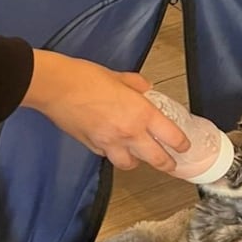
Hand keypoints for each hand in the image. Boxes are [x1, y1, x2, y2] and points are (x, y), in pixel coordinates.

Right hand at [20, 49, 189, 171]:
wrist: (57, 87)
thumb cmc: (86, 78)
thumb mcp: (118, 77)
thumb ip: (136, 85)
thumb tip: (145, 89)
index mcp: (140, 113)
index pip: (170, 136)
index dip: (181, 144)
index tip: (184, 146)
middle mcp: (128, 132)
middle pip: (156, 158)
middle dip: (167, 164)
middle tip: (171, 165)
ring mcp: (109, 143)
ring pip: (129, 164)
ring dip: (137, 162)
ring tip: (139, 157)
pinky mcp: (92, 146)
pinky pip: (107, 156)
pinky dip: (113, 153)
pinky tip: (112, 146)